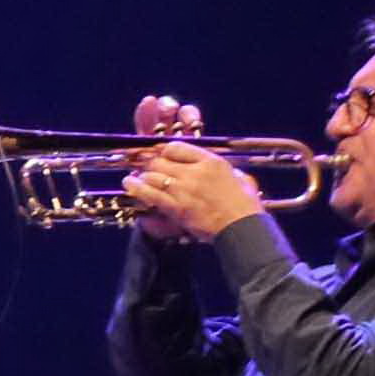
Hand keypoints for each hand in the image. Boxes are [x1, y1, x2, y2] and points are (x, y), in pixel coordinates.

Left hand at [125, 142, 264, 242]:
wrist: (242, 228)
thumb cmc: (245, 205)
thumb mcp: (240, 178)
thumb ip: (225, 170)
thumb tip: (214, 168)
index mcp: (211, 162)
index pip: (176, 147)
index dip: (164, 151)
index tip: (161, 155)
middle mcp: (194, 172)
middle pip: (160, 160)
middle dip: (151, 164)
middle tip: (148, 168)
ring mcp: (183, 189)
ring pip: (152, 175)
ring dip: (142, 175)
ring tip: (136, 177)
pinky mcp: (176, 206)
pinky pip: (149, 193)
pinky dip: (136, 187)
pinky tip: (129, 183)